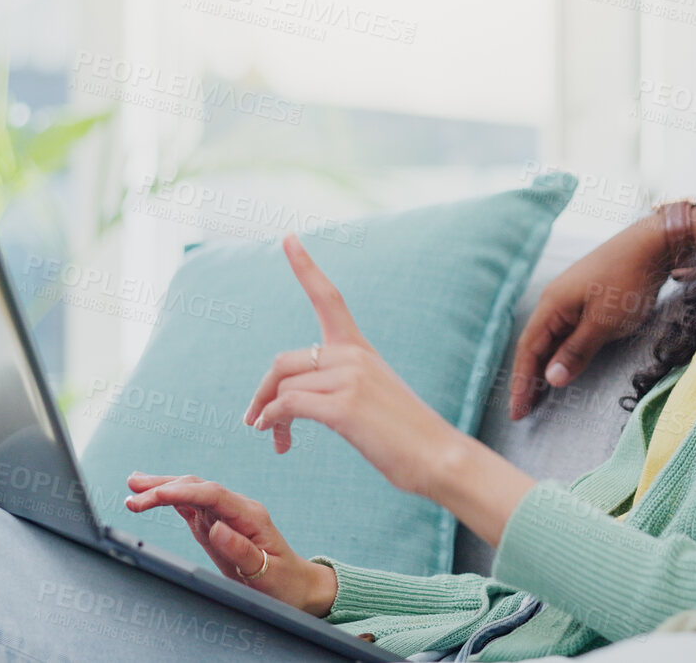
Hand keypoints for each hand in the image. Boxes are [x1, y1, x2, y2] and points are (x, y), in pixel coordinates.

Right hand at [124, 472, 337, 616]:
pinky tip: (154, 496)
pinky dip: (172, 501)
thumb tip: (217, 528)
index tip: (156, 494)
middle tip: (132, 491)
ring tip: (134, 484)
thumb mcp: (266, 572)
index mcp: (250, 516)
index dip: (183, 491)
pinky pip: (193, 508)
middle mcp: (237, 510)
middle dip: (165, 487)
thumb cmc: (284, 581)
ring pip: (192, 494)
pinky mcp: (218, 526)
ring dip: (164, 488)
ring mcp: (226, 516)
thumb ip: (241, 550)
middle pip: (198, 488)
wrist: (297, 586)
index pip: (212, 495)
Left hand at [245, 233, 468, 497]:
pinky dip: (274, 421)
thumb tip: (287, 401)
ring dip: (268, 417)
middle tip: (255, 422)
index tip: (287, 237)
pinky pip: (287, 404)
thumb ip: (337, 387)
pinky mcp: (344, 406)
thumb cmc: (407, 437)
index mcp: (361, 350)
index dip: (305, 266)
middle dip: (262, 392)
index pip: (330, 297)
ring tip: (277, 441)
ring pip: (283, 386)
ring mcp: (350, 378)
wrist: (441, 458)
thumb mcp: (372, 400)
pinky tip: (279, 440)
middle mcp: (354, 356)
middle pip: (283, 361)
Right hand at [507, 217, 673, 419]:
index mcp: (551, 305)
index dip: (522, 382)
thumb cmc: (628, 281)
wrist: (653, 244)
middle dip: (528, 379)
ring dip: (544, 366)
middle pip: (534, 345)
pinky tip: (563, 364)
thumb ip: (576, 352)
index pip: (528, 350)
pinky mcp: (585, 297)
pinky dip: (560, 351)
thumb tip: (551, 379)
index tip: (517, 411)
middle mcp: (554, 300)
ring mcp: (569, 297)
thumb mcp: (604, 323)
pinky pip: (565, 331)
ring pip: (550, 338)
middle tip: (523, 411)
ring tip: (538, 396)